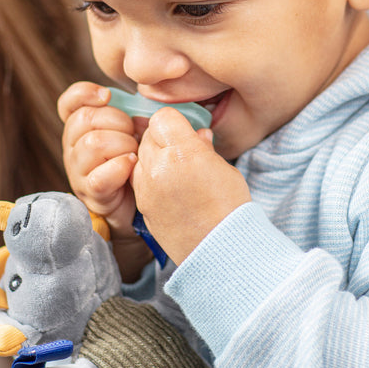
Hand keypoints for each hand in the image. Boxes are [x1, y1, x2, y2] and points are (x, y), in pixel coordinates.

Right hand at [58, 82, 151, 279]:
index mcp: (81, 128)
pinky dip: (120, 168)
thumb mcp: (136, 135)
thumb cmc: (138, 163)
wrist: (137, 206)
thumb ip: (138, 117)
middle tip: (134, 135)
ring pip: (93, 143)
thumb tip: (154, 112)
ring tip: (135, 154)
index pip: (69, 103)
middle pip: (85, 118)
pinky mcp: (91, 192)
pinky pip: (100, 175)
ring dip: (122, 145)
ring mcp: (79, 171)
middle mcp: (73, 147)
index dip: (84, 93)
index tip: (107, 95)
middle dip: (118, 121)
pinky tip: (132, 167)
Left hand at [131, 108, 250, 264]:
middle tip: (182, 152)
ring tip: (175, 172)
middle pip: (149, 135)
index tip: (185, 132)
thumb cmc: (230, 209)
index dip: (175, 123)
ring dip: (154, 158)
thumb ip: (204, 148)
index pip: (163, 118)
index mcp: (183, 152)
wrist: (221, 250)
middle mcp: (159, 167)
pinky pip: (138, 180)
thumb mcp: (224, 169)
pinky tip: (169, 189)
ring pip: (140, 157)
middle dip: (163, 139)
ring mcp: (147, 188)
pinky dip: (149, 179)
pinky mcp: (142, 206)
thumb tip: (198, 135)